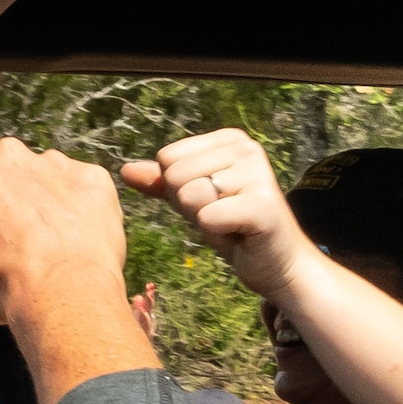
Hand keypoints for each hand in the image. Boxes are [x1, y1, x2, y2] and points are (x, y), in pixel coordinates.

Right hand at [0, 139, 155, 400]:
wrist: (56, 288)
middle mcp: (6, 154)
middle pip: (2, 181)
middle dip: (5, 208)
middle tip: (11, 250)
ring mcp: (53, 163)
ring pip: (45, 185)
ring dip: (44, 209)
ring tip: (48, 252)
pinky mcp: (92, 177)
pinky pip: (84, 194)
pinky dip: (81, 215)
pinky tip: (75, 245)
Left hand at [122, 129, 302, 292]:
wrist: (277, 264)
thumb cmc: (234, 229)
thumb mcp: (192, 201)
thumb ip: (161, 183)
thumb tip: (125, 170)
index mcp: (229, 139)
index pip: (168, 158)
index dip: (179, 189)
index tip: (210, 202)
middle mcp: (246, 148)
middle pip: (175, 175)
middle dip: (190, 205)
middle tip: (221, 217)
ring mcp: (258, 173)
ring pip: (189, 196)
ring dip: (204, 220)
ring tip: (230, 224)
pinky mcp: (263, 205)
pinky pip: (208, 217)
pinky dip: (217, 234)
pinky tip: (240, 235)